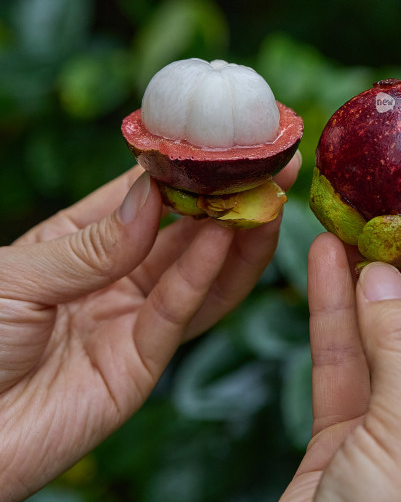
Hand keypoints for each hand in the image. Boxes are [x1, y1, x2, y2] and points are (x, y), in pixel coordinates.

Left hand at [0, 154, 299, 501]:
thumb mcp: (20, 275)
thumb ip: (92, 244)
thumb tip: (154, 192)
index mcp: (79, 243)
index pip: (142, 195)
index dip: (181, 167)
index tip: (219, 140)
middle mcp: (114, 277)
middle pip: (182, 232)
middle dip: (226, 197)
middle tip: (270, 162)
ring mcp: (129, 320)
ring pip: (198, 273)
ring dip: (236, 235)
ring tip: (267, 197)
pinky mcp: (140, 366)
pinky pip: (178, 315)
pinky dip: (205, 275)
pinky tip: (228, 237)